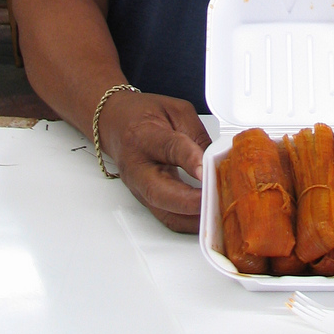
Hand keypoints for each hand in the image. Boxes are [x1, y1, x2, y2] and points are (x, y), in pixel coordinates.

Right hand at [100, 90, 211, 233]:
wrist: (115, 124)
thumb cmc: (144, 115)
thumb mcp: (176, 110)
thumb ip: (196, 134)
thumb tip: (217, 159)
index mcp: (145, 137)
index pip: (170, 149)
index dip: (190, 160)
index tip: (207, 170)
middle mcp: (138, 167)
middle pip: (160, 193)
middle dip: (191, 202)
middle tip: (216, 200)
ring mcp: (139, 189)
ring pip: (166, 214)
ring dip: (194, 219)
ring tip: (218, 212)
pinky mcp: (146, 201)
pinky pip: (169, 218)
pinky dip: (190, 223)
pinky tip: (207, 218)